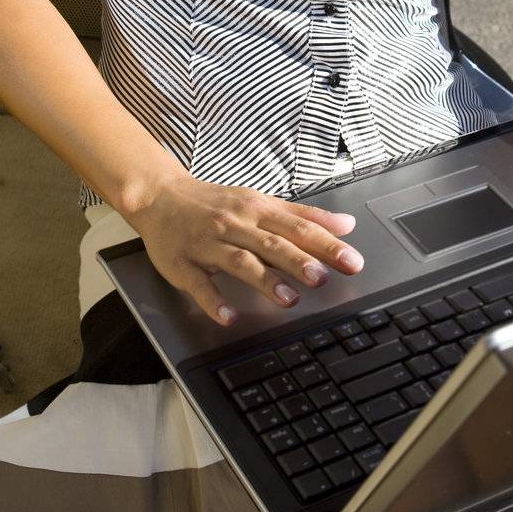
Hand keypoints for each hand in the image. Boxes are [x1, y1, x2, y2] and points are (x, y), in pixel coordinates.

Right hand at [124, 174, 363, 325]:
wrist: (160, 196)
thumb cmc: (216, 203)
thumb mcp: (261, 201)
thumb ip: (304, 215)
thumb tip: (347, 224)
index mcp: (257, 209)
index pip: (298, 226)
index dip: (326, 244)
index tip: (351, 260)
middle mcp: (235, 224)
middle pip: (271, 242)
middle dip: (299, 260)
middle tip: (323, 277)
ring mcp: (208, 244)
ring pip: (239, 261)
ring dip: (264, 279)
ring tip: (289, 298)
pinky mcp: (183, 264)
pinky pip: (199, 284)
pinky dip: (213, 300)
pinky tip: (228, 316)